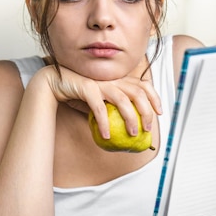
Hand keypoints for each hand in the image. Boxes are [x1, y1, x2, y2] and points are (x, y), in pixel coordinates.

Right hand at [38, 65, 161, 137]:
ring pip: (123, 100)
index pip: (143, 85)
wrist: (55, 83)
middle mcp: (113, 79)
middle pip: (138, 93)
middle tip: (148, 128)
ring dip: (130, 118)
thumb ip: (114, 109)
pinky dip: (104, 123)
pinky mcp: (88, 88)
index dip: (154, 97)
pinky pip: (99, 108)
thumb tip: (128, 129)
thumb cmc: (80, 93)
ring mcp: (101, 82)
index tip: (160, 112)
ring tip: (133, 134)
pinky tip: (106, 136)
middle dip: (146, 111)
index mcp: (119, 79)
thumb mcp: (101, 100)